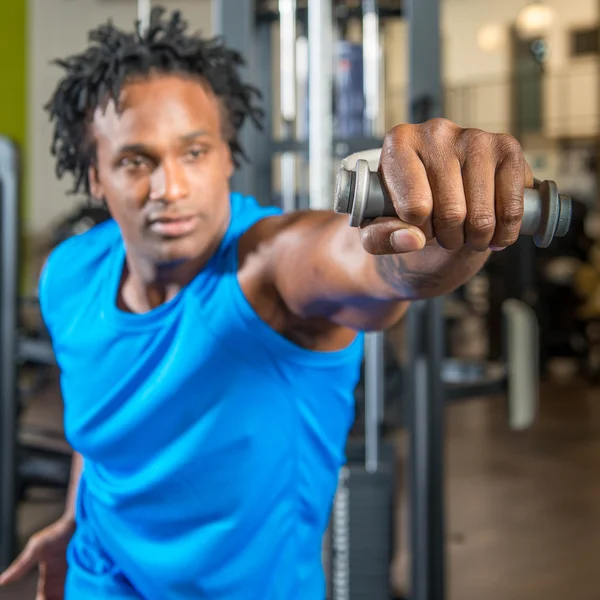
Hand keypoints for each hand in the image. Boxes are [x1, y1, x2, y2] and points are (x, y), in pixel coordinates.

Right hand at [0, 516, 75, 599]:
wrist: (79, 520)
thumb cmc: (57, 532)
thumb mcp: (36, 549)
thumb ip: (20, 566)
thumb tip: (1, 582)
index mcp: (48, 579)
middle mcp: (61, 581)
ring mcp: (75, 578)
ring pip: (69, 597)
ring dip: (68, 598)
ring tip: (66, 597)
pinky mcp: (87, 573)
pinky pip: (83, 591)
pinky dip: (80, 595)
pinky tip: (82, 595)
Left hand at [360, 118, 533, 254]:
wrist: (440, 198)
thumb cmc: (403, 212)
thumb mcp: (377, 229)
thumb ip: (380, 238)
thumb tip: (412, 239)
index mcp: (398, 144)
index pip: (415, 206)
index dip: (418, 230)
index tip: (416, 226)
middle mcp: (436, 131)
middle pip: (451, 212)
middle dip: (448, 238)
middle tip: (444, 234)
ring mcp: (475, 137)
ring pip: (481, 215)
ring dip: (474, 239)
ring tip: (465, 234)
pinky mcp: (508, 148)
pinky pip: (512, 207)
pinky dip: (503, 233)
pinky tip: (493, 233)